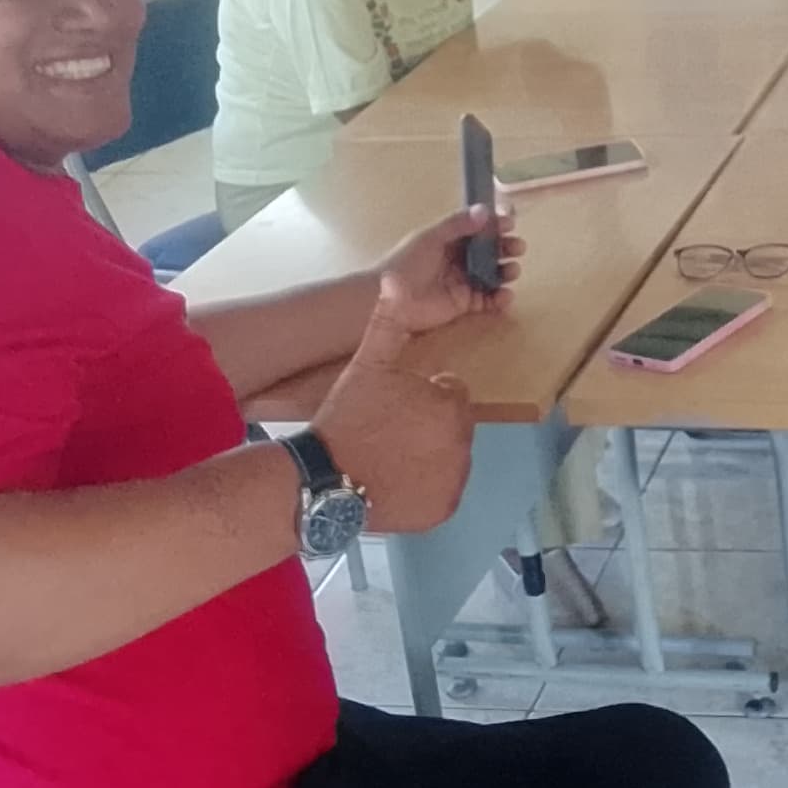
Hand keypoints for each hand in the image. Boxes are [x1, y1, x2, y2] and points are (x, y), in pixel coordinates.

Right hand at [311, 306, 475, 534]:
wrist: (324, 481)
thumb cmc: (348, 419)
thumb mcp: (367, 364)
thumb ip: (388, 323)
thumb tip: (395, 278)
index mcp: (450, 404)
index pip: (450, 395)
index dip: (421, 398)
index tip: (392, 408)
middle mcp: (463, 443)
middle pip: (451, 428)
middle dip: (427, 426)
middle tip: (387, 433)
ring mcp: (454, 480)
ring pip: (447, 459)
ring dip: (427, 455)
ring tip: (388, 456)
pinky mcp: (442, 509)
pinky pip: (441, 491)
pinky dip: (424, 489)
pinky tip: (394, 481)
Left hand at [374, 204, 520, 333]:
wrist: (391, 300)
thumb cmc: (407, 264)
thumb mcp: (431, 238)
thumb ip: (458, 224)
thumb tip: (486, 210)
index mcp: (450, 239)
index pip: (478, 228)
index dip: (495, 225)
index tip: (510, 222)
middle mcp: (459, 258)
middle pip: (490, 251)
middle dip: (506, 248)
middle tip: (517, 247)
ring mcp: (463, 281)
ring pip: (493, 275)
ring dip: (506, 271)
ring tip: (511, 271)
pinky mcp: (465, 304)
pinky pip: (489, 300)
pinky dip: (500, 298)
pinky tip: (505, 295)